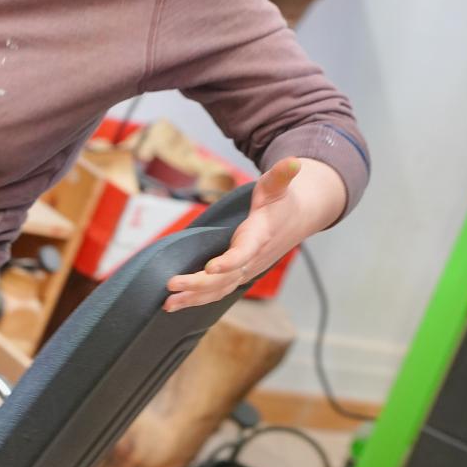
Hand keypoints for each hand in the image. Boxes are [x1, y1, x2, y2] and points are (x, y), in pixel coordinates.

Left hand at [163, 158, 346, 311]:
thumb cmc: (282, 200)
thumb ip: (282, 174)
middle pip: (225, 278)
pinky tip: (178, 303)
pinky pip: (218, 291)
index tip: (210, 267)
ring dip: (193, 298)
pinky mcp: (240, 275)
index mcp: (259, 236)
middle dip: (197, 283)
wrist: (298, 219)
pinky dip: (198, 299)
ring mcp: (246, 270)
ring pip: (219, 290)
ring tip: (168, 304)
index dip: (229, 262)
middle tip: (171, 284)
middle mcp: (253, 259)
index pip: (244, 253)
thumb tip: (294, 162)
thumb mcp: (278, 184)